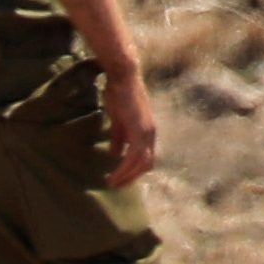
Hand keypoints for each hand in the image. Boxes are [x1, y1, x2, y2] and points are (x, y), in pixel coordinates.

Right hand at [95, 62, 162, 188]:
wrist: (123, 78)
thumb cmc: (120, 95)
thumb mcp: (118, 121)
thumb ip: (119, 138)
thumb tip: (115, 155)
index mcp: (148, 132)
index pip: (146, 158)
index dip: (134, 170)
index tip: (120, 179)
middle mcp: (151, 134)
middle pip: (147, 164)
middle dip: (131, 177)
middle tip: (116, 185)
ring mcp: (147, 132)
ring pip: (142, 163)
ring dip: (127, 176)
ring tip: (112, 184)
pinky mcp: (140, 130)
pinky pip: (135, 156)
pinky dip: (125, 169)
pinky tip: (114, 175)